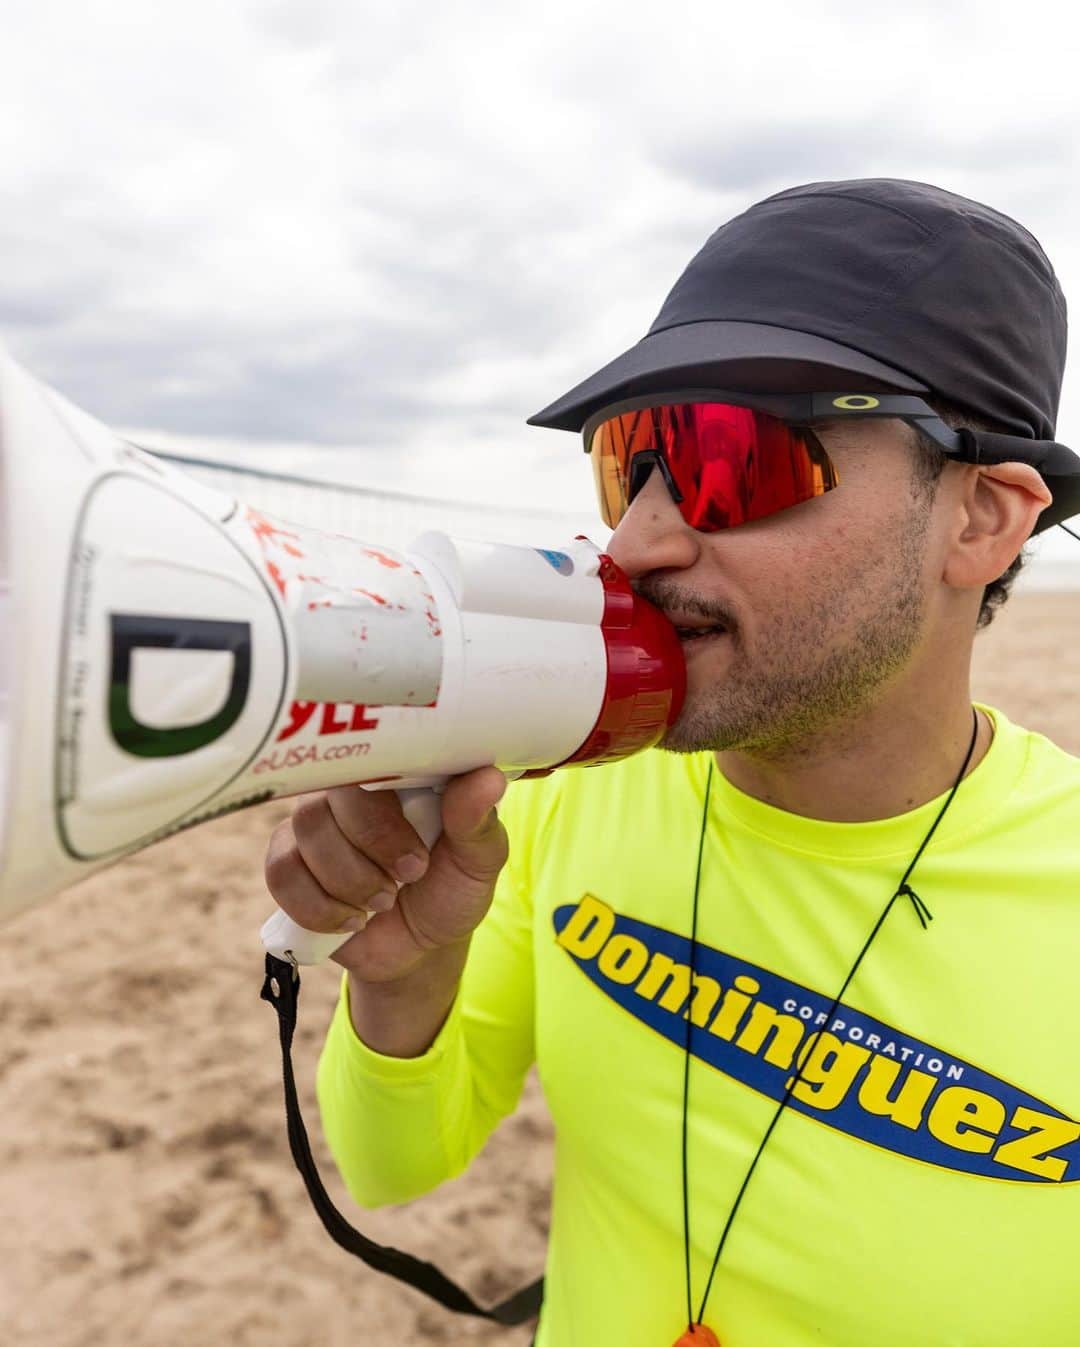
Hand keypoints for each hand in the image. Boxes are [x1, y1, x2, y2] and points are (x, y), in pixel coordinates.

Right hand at [263, 767, 508, 982]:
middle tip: (410, 876)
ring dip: (348, 880)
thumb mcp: (479, 861)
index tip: (418, 857)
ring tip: (384, 902)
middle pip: (331, 795)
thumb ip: (477, 821)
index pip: (371, 758)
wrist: (419, 948)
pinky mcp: (289, 862)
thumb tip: (486, 777)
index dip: (386, 809)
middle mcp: (351, 790)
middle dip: (371, 845)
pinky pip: (281, 872)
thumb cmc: (450, 889)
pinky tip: (351, 920)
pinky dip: (319, 906)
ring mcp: (315, 824)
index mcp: (397, 774)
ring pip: (305, 831)